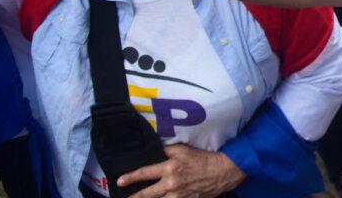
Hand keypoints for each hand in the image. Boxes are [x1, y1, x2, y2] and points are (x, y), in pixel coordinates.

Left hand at [116, 143, 245, 197]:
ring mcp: (178, 196)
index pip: (145, 173)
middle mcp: (171, 184)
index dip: (130, 177)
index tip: (119, 181)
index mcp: (170, 168)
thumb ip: (167, 151)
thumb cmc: (202, 158)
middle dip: (134, 197)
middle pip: (146, 194)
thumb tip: (153, 150)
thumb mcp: (184, 149)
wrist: (221, 171)